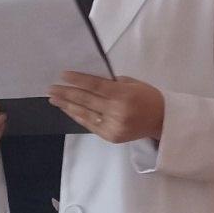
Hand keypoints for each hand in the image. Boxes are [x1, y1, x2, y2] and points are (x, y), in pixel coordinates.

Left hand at [48, 72, 164, 143]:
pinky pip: (90, 125)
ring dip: (67, 106)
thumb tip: (85, 81)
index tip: (62, 75)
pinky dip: (78, 116)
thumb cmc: (146, 96)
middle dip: (66, 93)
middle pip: (86, 100)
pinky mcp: (111, 137)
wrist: (162, 120)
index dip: (77, 80)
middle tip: (51, 88)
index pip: (95, 86)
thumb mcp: (130, 83)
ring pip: (85, 114)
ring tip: (54, 99)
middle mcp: (117, 112)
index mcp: (123, 95)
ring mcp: (113, 126)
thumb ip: (110, 83)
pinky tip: (68, 110)